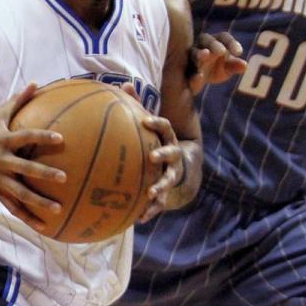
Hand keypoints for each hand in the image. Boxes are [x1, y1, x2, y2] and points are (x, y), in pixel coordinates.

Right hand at [0, 83, 67, 232]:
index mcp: (3, 141)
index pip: (25, 137)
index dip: (42, 137)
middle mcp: (1, 161)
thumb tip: (35, 83)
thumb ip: (17, 102)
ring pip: (20, 193)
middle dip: (43, 173)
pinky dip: (28, 218)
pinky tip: (44, 227)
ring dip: (39, 202)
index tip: (61, 139)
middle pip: (24, 169)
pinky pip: (13, 208)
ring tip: (58, 209)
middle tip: (63, 178)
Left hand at [119, 83, 185, 221]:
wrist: (182, 169)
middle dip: (164, 155)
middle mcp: (173, 157)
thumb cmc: (156, 142)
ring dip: (160, 187)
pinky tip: (139, 220)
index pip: (165, 127)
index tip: (145, 120)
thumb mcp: (149, 127)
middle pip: (172, 154)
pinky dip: (150, 212)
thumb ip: (136, 106)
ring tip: (151, 194)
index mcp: (167, 139)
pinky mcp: (167, 193)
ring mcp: (171, 176)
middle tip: (153, 156)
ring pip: (168, 181)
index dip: (157, 123)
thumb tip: (122, 85)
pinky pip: (159, 204)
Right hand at [189, 32, 246, 93]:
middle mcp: (201, 46)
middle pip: (207, 40)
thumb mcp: (226, 68)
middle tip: (222, 51)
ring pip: (194, 52)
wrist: (197, 80)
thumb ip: (234, 66)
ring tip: (205, 55)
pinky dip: (193, 73)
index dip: (231, 43)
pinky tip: (199, 76)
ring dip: (199, 53)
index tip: (239, 52)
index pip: (223, 37)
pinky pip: (187, 71)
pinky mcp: (183, 71)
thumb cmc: (215, 69)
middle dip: (214, 44)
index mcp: (215, 42)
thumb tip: (244, 66)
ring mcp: (190, 57)